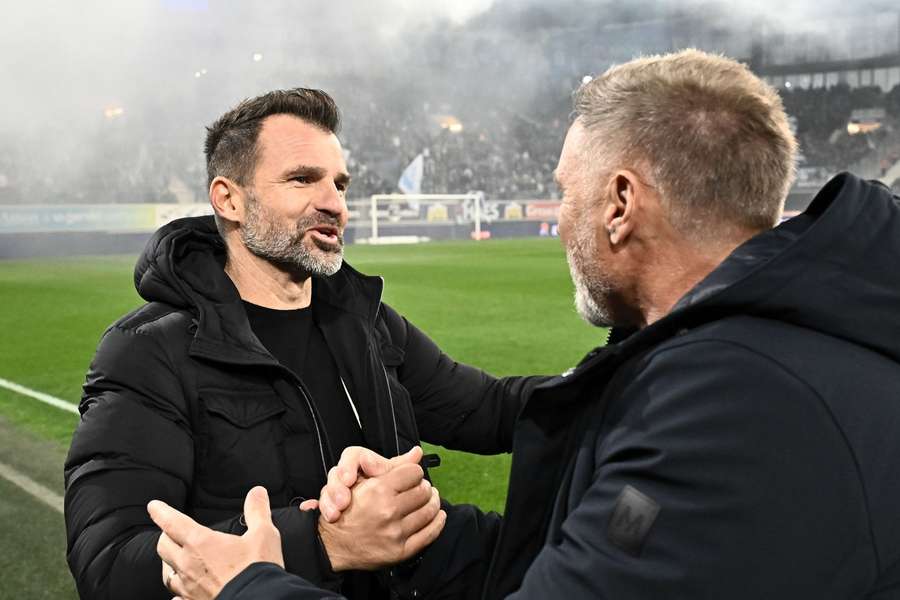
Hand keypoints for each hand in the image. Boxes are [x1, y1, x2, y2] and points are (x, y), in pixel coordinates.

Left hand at [148, 486, 283, 599]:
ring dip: (168, 563)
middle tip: (170, 530)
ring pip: (166, 573)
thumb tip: (257, 493)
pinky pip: (177, 597)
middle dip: (165, 535)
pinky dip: (178, 592)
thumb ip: (257, 511)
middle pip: (163, 546)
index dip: (161, 512)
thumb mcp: (263, 535)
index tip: (154, 506)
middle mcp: (188, 565)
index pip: (172, 522)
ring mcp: (188, 588)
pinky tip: (182, 593)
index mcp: (201, 543)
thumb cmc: (257, 570)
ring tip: (174, 559)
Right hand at [317, 461, 445, 570]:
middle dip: (424, 487)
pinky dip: (437, 522)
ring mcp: (395, 533)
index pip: (414, 473)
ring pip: (429, 511)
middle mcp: (388, 511)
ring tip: (430, 499)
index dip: (413, 472)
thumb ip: (391, 466)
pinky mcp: (400, 551)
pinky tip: (438, 516)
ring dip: (433, 502)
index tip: (412, 476)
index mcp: (378, 490)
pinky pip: (429, 534)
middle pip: (424, 491)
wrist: (333, 544)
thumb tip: (417, 453)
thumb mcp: (362, 481)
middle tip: (422, 488)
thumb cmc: (348, 509)